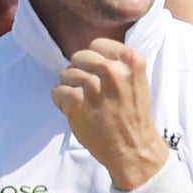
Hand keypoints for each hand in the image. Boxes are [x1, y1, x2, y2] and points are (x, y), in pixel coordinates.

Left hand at [52, 39, 172, 190]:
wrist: (134, 147)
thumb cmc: (132, 114)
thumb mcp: (135, 81)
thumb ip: (116, 63)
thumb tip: (85, 53)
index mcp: (131, 61)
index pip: (96, 45)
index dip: (94, 60)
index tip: (100, 75)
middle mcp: (113, 70)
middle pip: (78, 58)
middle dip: (80, 73)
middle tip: (92, 92)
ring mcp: (93, 86)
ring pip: (65, 74)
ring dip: (71, 89)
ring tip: (88, 104)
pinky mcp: (76, 101)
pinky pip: (57, 91)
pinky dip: (62, 102)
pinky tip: (78, 112)